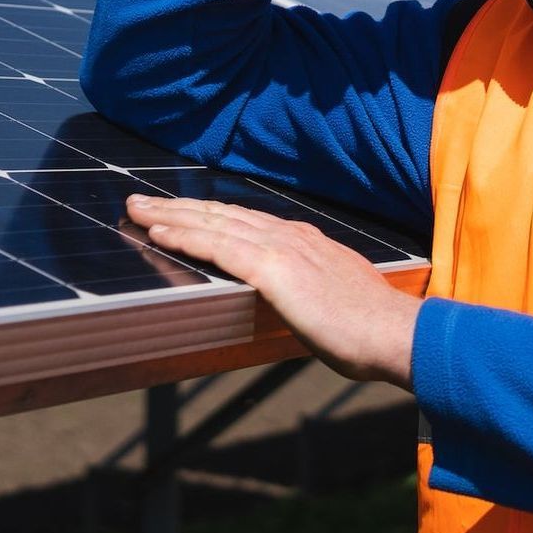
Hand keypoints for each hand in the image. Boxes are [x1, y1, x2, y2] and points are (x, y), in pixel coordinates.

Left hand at [126, 194, 419, 388]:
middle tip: (140, 201)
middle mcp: (290, 235)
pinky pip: (220, 249)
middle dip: (178, 207)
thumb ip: (309, 290)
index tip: (178, 210)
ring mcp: (282, 249)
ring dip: (171, 216)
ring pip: (214, 225)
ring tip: (137, 211)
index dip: (207, 214)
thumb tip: (297, 299)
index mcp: (304, 240)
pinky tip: (161, 234)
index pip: (243, 220)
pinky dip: (187, 238)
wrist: (394, 331)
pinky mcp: (275, 270)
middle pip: (221, 215)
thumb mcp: (335, 298)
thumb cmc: (370, 327)